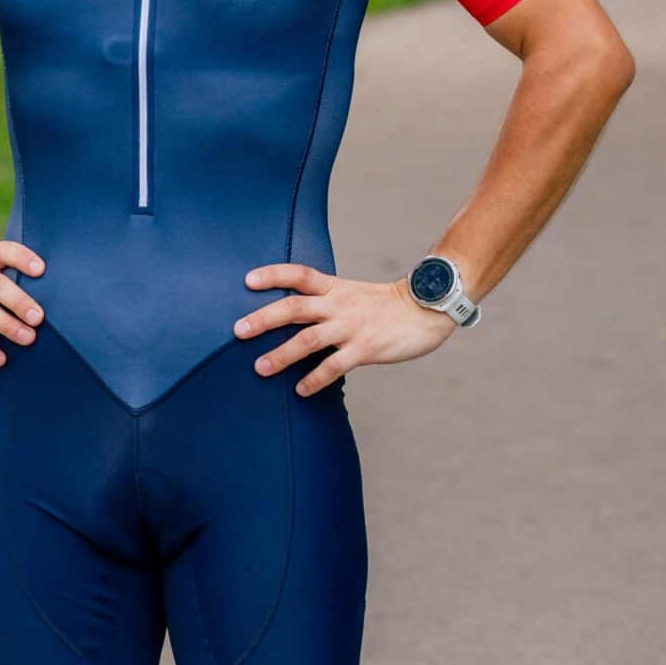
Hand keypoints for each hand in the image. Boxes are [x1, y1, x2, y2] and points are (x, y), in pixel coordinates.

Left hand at [233, 261, 454, 392]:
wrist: (426, 309)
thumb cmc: (385, 306)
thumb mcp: (352, 294)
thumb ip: (324, 302)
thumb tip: (291, 317)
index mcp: (334, 288)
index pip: (299, 274)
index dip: (273, 274)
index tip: (247, 280)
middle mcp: (339, 305)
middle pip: (294, 307)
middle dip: (264, 319)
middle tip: (238, 331)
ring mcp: (351, 327)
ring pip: (309, 339)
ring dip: (281, 354)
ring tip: (260, 368)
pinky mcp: (365, 348)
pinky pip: (334, 366)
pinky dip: (315, 379)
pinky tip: (300, 390)